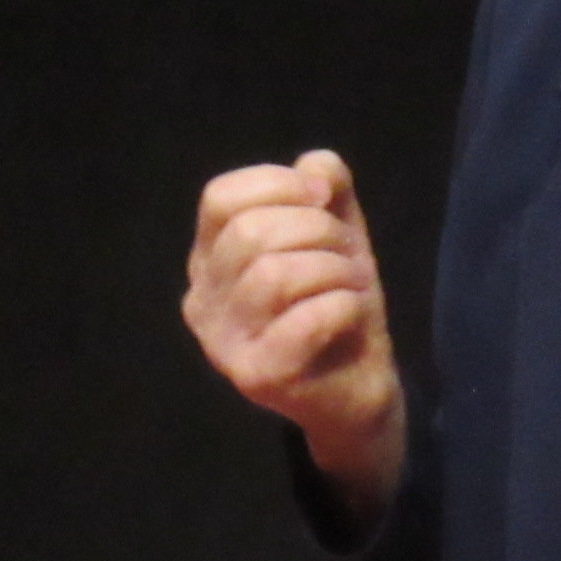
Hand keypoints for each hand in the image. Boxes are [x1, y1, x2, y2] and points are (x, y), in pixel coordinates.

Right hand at [184, 149, 403, 520]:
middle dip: (318, 230)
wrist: (358, 390)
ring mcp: (223, 343)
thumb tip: (314, 170)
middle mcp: (202, 300)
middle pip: (249, 231)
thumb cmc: (336, 303)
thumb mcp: (334, 230)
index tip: (323, 201)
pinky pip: (305, 319)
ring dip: (333, 269)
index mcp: (209, 258)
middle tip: (347, 257)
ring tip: (350, 285)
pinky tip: (350, 314)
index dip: (279, 184)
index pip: (221, 197)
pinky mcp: (257, 377)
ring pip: (273, 274)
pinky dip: (342, 305)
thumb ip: (323, 185)